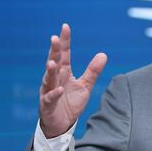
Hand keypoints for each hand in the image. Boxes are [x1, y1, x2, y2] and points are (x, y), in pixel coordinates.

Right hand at [39, 23, 106, 137]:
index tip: (65, 27)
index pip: (64, 54)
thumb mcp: (85, 85)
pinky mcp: (48, 105)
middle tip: (53, 38)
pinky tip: (60, 89)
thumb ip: (93, 71)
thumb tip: (103, 54)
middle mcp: (55, 79)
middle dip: (53, 51)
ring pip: (48, 79)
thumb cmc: (71, 102)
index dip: (64, 41)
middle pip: (54, 62)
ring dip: (50, 71)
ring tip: (52, 62)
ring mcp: (49, 92)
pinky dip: (55, 93)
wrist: (62, 124)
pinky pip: (50, 98)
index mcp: (64, 72)